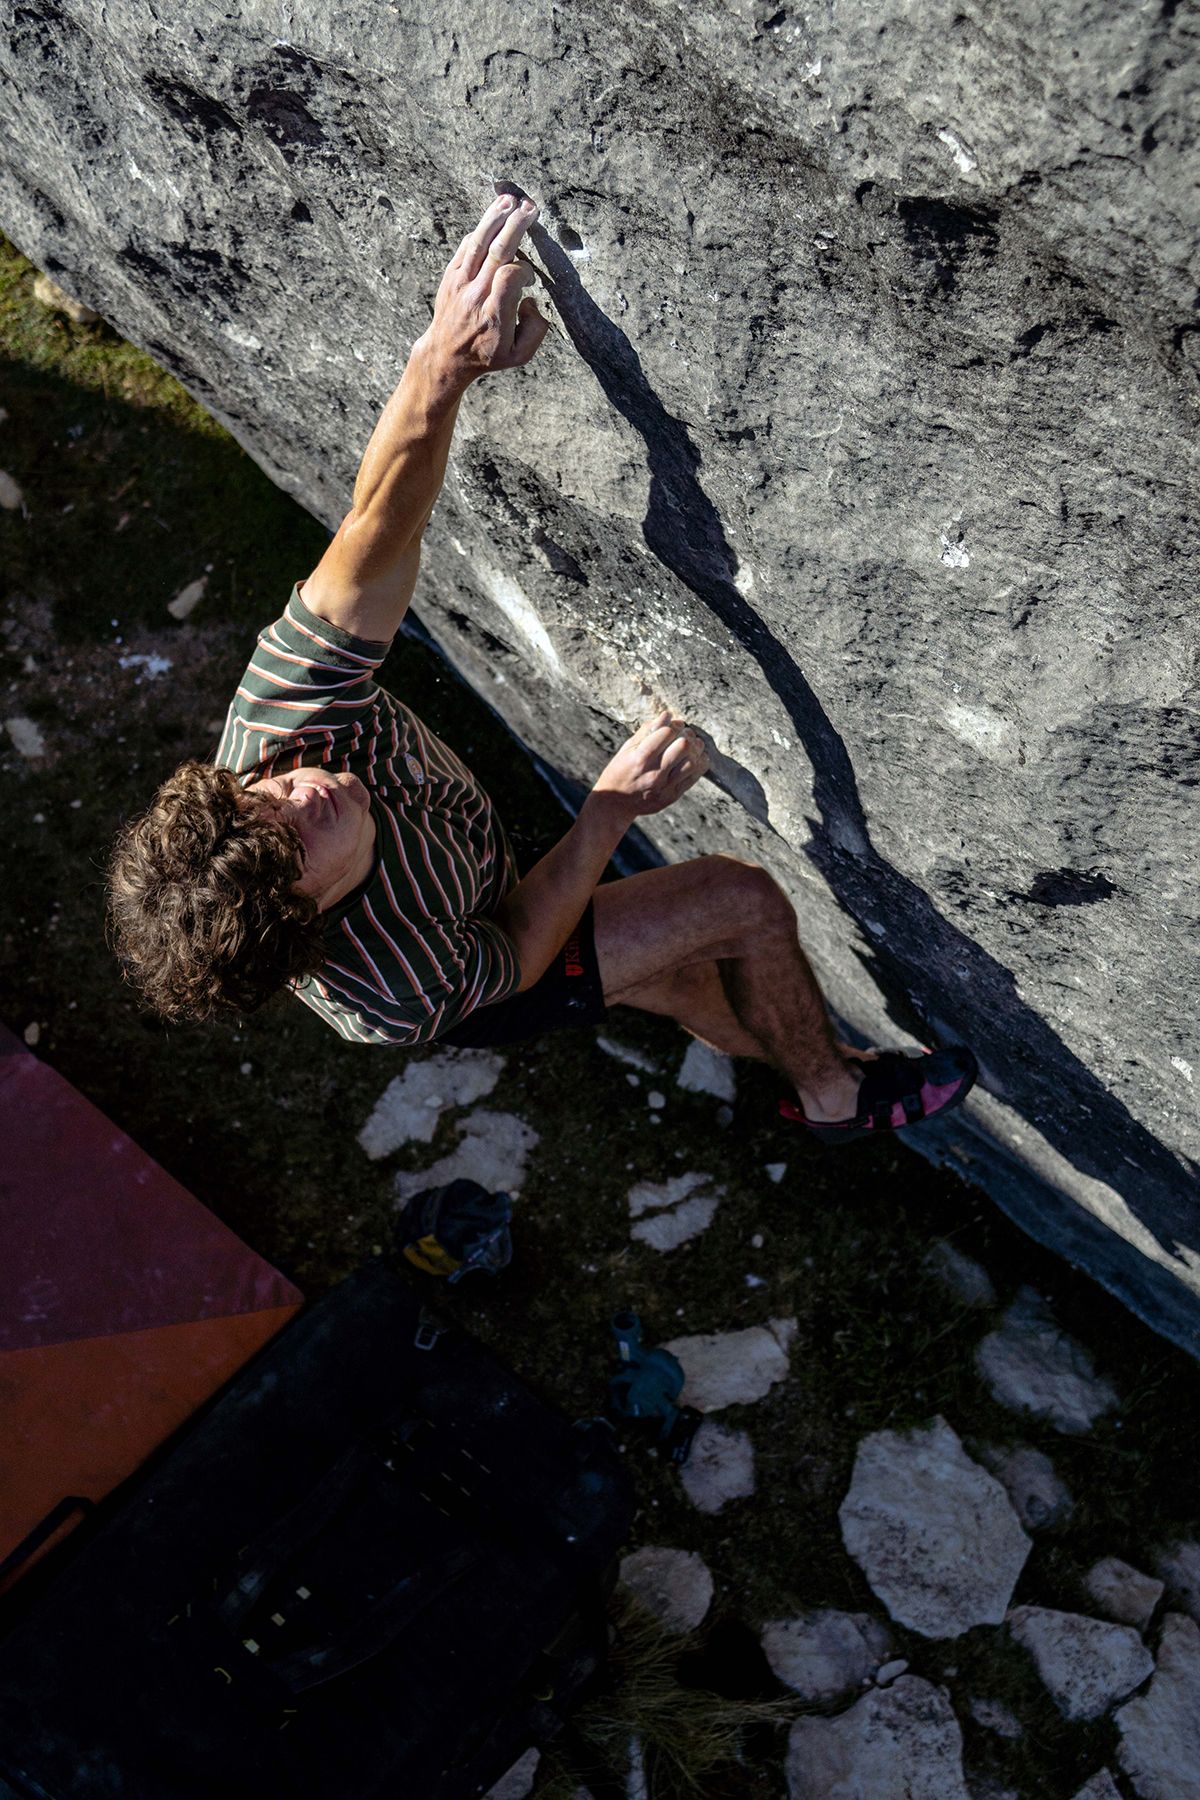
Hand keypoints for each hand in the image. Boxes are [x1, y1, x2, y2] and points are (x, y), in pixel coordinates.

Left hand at [421, 194, 549, 385]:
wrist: (446, 355)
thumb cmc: (488, 354)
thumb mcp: (519, 356)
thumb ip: (536, 330)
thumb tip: (531, 299)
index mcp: (495, 316)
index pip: (510, 277)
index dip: (524, 269)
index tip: (530, 277)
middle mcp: (476, 296)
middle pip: (497, 251)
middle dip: (516, 226)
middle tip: (531, 208)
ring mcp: (460, 283)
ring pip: (479, 242)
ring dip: (495, 218)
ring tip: (510, 200)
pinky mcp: (451, 275)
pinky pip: (467, 246)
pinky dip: (481, 229)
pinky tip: (495, 215)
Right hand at [590, 711, 709, 818]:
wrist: (614, 805)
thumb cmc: (619, 772)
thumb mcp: (626, 749)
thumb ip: (646, 732)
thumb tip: (666, 716)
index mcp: (640, 758)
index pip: (666, 733)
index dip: (672, 724)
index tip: (671, 723)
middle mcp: (654, 773)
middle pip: (683, 746)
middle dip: (686, 734)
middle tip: (684, 733)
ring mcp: (664, 787)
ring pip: (692, 761)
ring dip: (695, 749)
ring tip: (692, 744)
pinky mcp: (672, 796)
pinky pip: (694, 776)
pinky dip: (699, 763)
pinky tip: (696, 757)